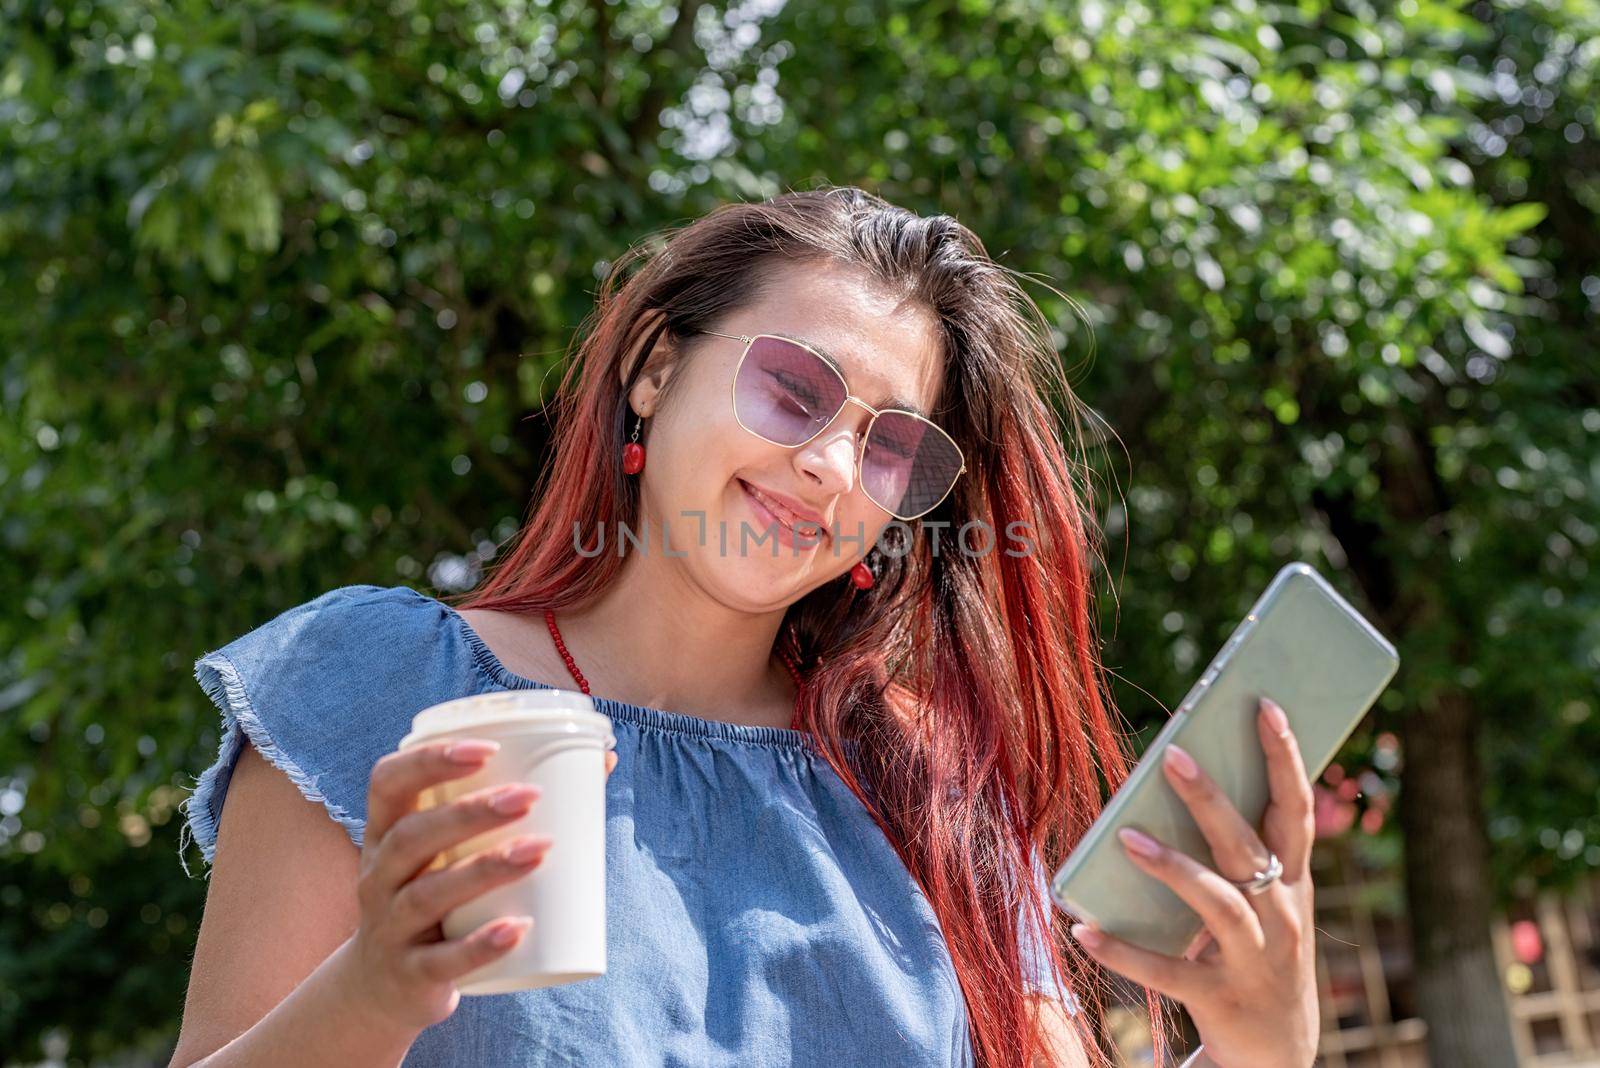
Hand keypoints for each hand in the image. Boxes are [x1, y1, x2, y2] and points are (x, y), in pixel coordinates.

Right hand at [342, 740, 619, 1032]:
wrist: (385, 991)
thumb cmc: (438, 898)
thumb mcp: (450, 854)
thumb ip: (509, 809)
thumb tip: (603, 761)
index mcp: (385, 834)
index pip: (387, 782)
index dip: (430, 760)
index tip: (488, 749)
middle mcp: (379, 877)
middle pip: (412, 836)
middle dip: (471, 813)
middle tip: (530, 796)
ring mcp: (390, 929)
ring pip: (428, 895)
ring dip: (486, 869)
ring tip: (541, 850)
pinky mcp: (411, 975)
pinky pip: (442, 960)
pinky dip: (481, 945)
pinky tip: (518, 929)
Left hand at [1067, 698, 1318, 1067]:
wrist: (1279, 1055)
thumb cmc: (1258, 951)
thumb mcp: (1263, 899)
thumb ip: (1236, 848)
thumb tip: (1182, 772)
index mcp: (1292, 881)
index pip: (1294, 808)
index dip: (1284, 755)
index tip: (1264, 704)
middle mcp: (1281, 915)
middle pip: (1248, 846)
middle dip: (1210, 799)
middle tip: (1171, 754)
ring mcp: (1254, 959)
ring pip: (1217, 904)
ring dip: (1172, 868)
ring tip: (1127, 837)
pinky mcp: (1221, 998)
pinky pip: (1168, 972)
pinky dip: (1125, 951)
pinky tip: (1083, 929)